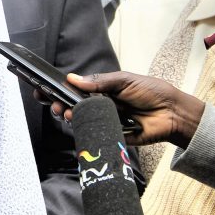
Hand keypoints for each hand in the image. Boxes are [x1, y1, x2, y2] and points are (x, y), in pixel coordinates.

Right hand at [38, 71, 203, 148]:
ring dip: (68, 117)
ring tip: (65, 113)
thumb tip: (72, 79)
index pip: (75, 91)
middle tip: (52, 104)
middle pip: (72, 107)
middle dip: (57, 105)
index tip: (43, 89)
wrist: (172, 113)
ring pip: (79, 122)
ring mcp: (104, 122)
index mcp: (102, 91)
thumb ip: (99, 82)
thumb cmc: (151, 92)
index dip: (58, 91)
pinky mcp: (111, 136)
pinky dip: (83, 132)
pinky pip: (94, 135)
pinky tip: (77, 126)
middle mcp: (100, 107)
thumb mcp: (124, 80)